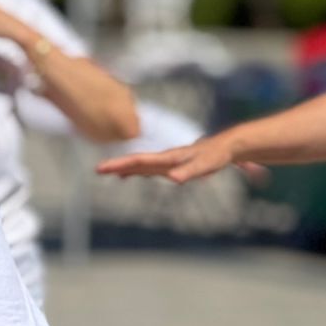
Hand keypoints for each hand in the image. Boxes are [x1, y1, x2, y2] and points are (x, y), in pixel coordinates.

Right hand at [95, 134, 236, 183]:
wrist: (228, 146)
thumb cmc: (216, 156)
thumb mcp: (204, 165)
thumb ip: (188, 172)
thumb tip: (173, 179)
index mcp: (168, 158)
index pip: (139, 160)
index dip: (120, 164)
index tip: (103, 167)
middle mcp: (164, 159)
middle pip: (136, 162)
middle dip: (117, 166)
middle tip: (97, 170)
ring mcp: (167, 162)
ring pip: (141, 165)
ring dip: (124, 169)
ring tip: (108, 174)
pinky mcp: (171, 165)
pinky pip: (149, 169)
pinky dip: (136, 172)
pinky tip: (130, 177)